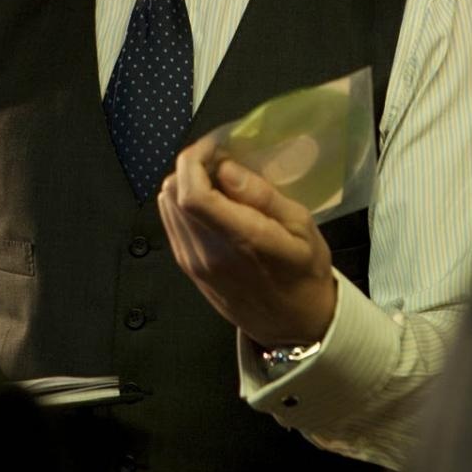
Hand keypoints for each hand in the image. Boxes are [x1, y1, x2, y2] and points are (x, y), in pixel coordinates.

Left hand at [157, 136, 336, 346]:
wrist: (295, 325)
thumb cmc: (305, 272)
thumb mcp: (301, 226)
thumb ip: (261, 195)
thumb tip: (225, 168)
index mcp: (240, 240)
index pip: (192, 194)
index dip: (194, 159)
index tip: (215, 146)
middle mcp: (208, 253)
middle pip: (173, 194)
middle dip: (191, 166)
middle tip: (220, 159)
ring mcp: (193, 263)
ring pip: (166, 206)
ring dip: (185, 183)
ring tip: (217, 180)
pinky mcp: (188, 269)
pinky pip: (171, 223)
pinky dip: (183, 203)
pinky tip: (211, 203)